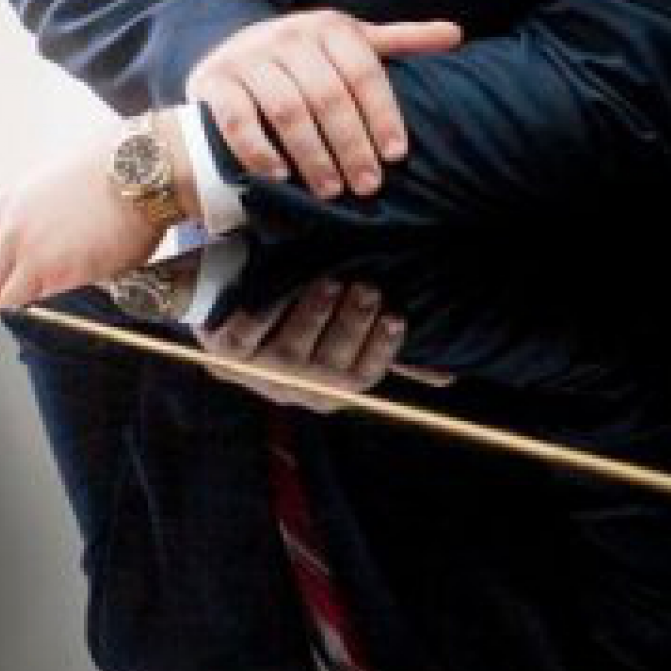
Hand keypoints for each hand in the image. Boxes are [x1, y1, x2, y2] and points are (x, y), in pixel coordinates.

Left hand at [0, 115, 198, 316]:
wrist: (137, 170)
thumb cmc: (106, 169)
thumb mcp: (48, 183)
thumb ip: (30, 216)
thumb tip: (32, 242)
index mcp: (7, 208)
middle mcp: (15, 234)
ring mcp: (40, 258)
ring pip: (9, 306)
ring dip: (15, 317)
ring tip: (32, 317)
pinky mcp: (69, 277)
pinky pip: (47, 310)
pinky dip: (50, 317)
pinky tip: (61, 314)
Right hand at [187, 9, 461, 199]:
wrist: (228, 58)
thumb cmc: (303, 60)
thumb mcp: (348, 44)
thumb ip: (398, 42)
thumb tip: (456, 34)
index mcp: (328, 26)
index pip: (363, 71)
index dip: (382, 114)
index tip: (395, 156)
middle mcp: (287, 35)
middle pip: (327, 95)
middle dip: (351, 145)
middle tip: (366, 186)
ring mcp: (247, 56)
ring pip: (286, 109)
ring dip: (312, 154)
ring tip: (331, 191)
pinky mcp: (213, 82)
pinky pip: (238, 119)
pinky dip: (258, 150)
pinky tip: (279, 177)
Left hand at [196, 278, 406, 412]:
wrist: (227, 299)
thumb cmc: (297, 312)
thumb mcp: (342, 331)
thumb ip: (386, 350)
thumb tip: (448, 379)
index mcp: (326, 389)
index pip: (362, 378)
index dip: (381, 350)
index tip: (396, 315)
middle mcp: (293, 389)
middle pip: (328, 369)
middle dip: (350, 326)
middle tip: (365, 288)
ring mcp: (256, 376)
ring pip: (289, 355)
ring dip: (312, 317)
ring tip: (329, 281)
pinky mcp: (222, 356)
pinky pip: (245, 338)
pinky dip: (262, 315)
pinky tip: (279, 288)